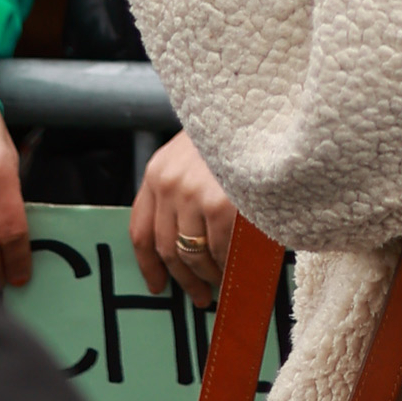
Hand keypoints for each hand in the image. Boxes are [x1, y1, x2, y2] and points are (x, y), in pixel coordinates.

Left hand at [130, 129, 235, 305]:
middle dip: (184, 279)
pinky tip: (239, 268)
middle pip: (167, 248)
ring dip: (209, 275)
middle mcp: (168, 184)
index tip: (157, 286)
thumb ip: (183, 189)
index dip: (148, 265)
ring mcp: (192, 194)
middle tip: (200, 296)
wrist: (262, 104)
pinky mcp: (220, 204)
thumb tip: (186, 242)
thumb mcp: (195, 153)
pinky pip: (221, 250)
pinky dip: (229, 266)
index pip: (140, 230)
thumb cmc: (233, 132)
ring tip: (224, 282)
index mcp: (157, 171)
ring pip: (193, 255)